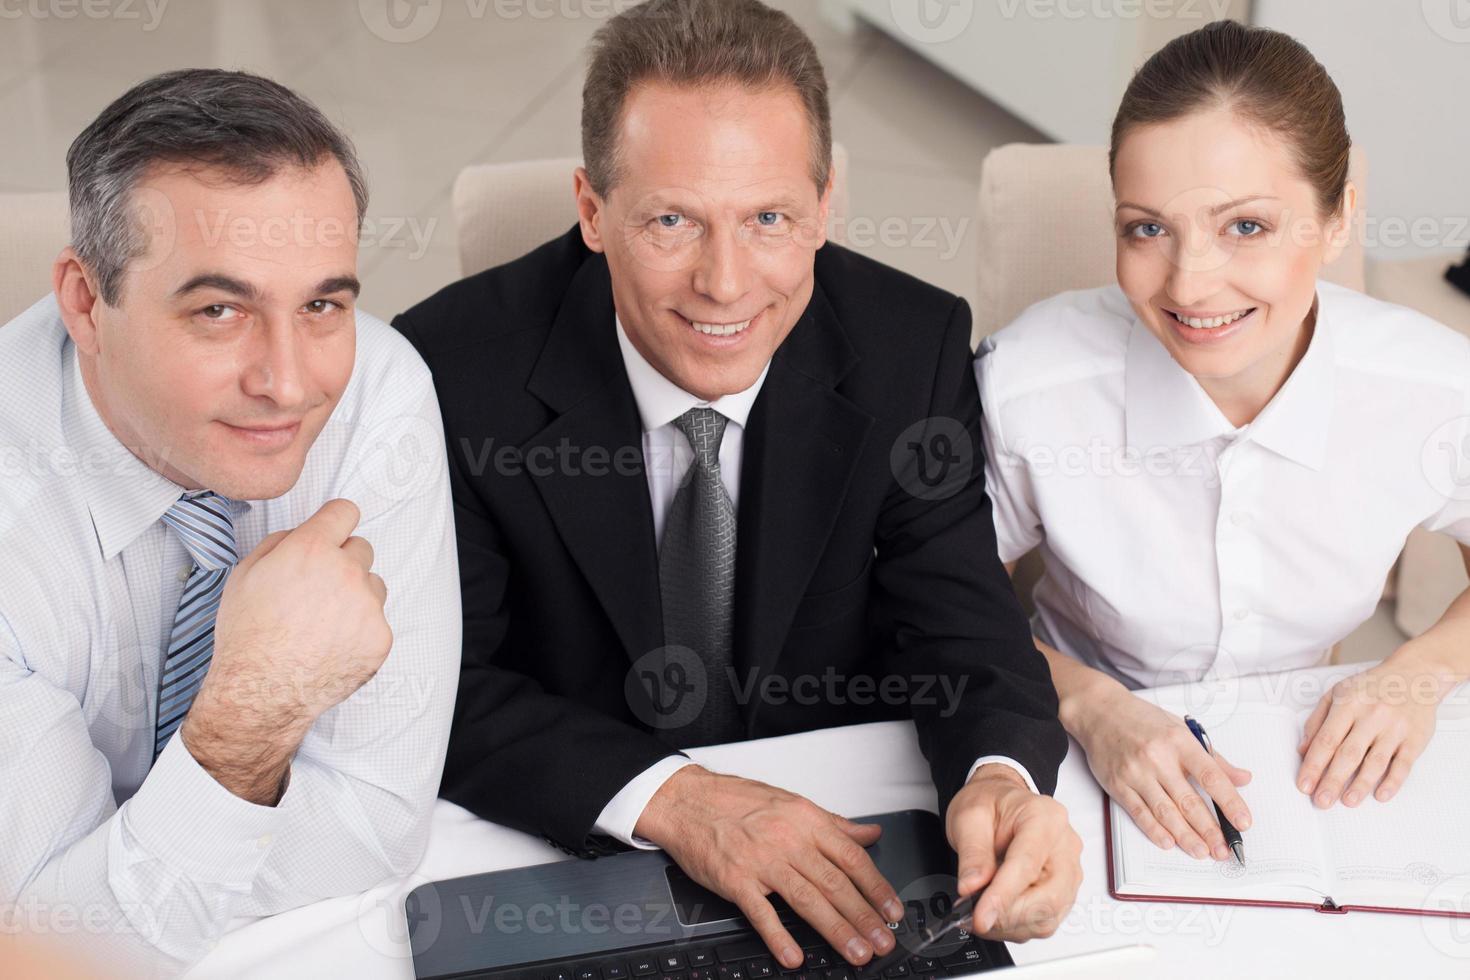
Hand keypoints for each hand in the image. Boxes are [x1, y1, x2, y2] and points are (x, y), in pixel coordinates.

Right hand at [183, 499, 390, 799]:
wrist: (260, 693)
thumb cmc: (248, 636)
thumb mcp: (245, 574)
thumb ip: (280, 542)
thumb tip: (303, 532)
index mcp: (312, 550)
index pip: (345, 511)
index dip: (335, 521)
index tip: (333, 529)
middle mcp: (347, 572)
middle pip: (361, 549)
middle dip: (342, 562)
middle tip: (317, 589)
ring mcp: (368, 606)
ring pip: (372, 585)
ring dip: (355, 596)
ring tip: (321, 622)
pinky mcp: (380, 637)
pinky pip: (376, 621)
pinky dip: (359, 630)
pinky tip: (331, 645)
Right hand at [634, 767, 904, 968]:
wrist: (687, 800)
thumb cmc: (737, 801)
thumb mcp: (792, 803)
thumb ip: (834, 823)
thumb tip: (869, 832)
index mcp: (806, 820)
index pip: (852, 858)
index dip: (877, 887)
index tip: (893, 910)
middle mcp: (788, 839)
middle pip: (835, 884)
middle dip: (864, 917)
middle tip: (883, 942)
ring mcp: (761, 861)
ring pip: (808, 900)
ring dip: (836, 930)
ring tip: (856, 952)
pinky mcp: (735, 880)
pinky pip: (761, 913)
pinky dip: (779, 937)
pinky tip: (795, 956)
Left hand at [945, 765, 1079, 941]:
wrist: (1001, 801)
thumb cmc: (990, 804)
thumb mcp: (968, 816)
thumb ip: (972, 853)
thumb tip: (971, 887)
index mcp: (1044, 817)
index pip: (1027, 865)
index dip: (1003, 896)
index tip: (980, 916)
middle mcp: (1065, 845)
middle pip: (1049, 897)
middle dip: (1008, 915)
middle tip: (974, 914)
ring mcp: (1069, 870)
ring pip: (1049, 915)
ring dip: (1011, 924)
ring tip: (981, 911)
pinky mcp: (1064, 890)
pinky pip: (1047, 920)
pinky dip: (1018, 926)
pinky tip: (997, 913)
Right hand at [1071, 688, 1251, 859]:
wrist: (1099, 711)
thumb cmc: (1142, 719)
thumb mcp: (1181, 729)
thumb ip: (1213, 757)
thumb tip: (1243, 779)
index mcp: (1179, 741)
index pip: (1211, 776)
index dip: (1229, 802)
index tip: (1243, 822)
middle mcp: (1157, 757)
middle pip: (1188, 801)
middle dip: (1209, 830)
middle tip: (1223, 849)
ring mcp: (1135, 772)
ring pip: (1165, 812)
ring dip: (1186, 836)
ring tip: (1202, 851)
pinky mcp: (1117, 784)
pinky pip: (1139, 812)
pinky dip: (1155, 830)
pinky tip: (1169, 842)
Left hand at [1296, 656, 1446, 807]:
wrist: (1415, 676)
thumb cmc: (1371, 687)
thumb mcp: (1337, 693)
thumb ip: (1317, 721)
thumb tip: (1303, 750)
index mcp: (1348, 704)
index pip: (1326, 740)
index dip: (1313, 765)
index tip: (1304, 784)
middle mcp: (1371, 716)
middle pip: (1348, 754)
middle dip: (1332, 780)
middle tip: (1321, 802)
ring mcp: (1394, 728)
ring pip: (1375, 761)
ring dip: (1360, 785)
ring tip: (1347, 801)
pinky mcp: (1415, 739)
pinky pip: (1403, 764)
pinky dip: (1393, 781)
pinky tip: (1381, 795)